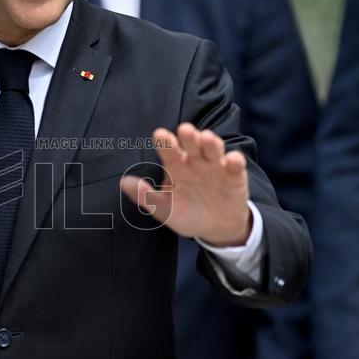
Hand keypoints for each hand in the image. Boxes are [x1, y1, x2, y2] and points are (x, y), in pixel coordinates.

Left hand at [120, 124, 250, 245]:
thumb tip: (123, 183)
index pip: (169, 151)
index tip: (160, 135)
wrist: (216, 228)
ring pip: (213, 149)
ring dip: (211, 142)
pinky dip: (235, 161)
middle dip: (189, 136)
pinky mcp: (235, 175)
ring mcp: (216, 166)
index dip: (166, 143)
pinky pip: (235, 165)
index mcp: (176, 166)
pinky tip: (232, 160)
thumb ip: (146, 197)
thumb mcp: (164, 209)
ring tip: (206, 138)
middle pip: (192, 144)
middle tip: (185, 130)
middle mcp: (195, 161)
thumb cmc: (187, 214)